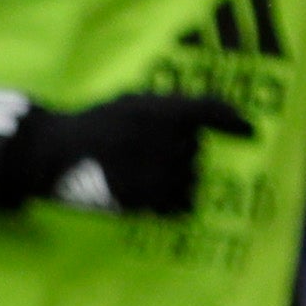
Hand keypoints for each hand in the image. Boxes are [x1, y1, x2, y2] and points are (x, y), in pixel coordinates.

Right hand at [5, 93, 253, 220]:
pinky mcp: (146, 200)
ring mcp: (155, 172)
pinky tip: (156, 196)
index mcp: (160, 110)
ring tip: (148, 173)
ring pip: (190, 179)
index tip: (250, 130)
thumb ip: (165, 107)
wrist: (55, 154)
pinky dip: (175, 202)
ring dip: (178, 177)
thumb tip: (202, 121)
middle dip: (183, 151)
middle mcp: (163, 140)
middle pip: (196, 150)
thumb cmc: (94, 124)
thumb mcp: (130, 101)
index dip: (234, 120)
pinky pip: (180, 205)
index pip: (210, 111)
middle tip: (152, 150)